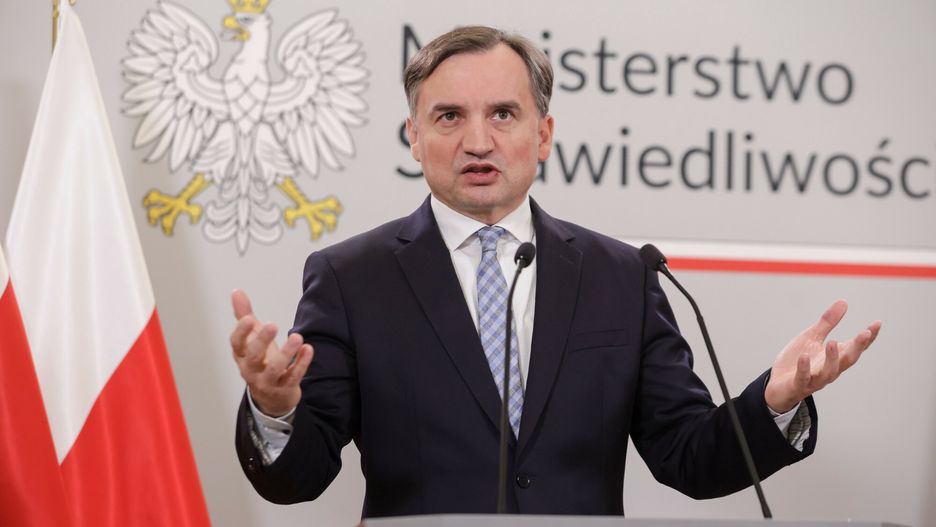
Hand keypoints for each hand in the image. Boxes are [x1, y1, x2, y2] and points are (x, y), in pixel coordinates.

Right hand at [230, 289, 313, 416]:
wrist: (271, 398)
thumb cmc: (260, 362)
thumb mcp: (251, 339)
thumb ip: (244, 315)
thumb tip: (236, 291)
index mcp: (242, 356)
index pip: (236, 344)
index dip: (241, 332)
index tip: (248, 318)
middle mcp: (252, 370)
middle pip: (253, 356)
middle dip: (262, 340)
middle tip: (272, 325)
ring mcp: (268, 381)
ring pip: (275, 369)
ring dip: (286, 353)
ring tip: (297, 337)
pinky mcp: (285, 388)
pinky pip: (293, 376)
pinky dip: (301, 363)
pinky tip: (308, 349)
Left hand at [764, 300, 880, 412]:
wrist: (777, 385)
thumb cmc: (798, 361)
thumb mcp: (812, 337)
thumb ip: (827, 323)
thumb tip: (844, 302)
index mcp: (834, 358)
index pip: (855, 348)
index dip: (867, 338)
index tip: (877, 323)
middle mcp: (829, 370)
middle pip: (847, 360)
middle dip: (857, 348)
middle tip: (865, 333)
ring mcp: (814, 379)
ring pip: (828, 372)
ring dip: (832, 358)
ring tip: (833, 342)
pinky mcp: (798, 384)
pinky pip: (803, 378)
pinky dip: (805, 368)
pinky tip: (805, 356)